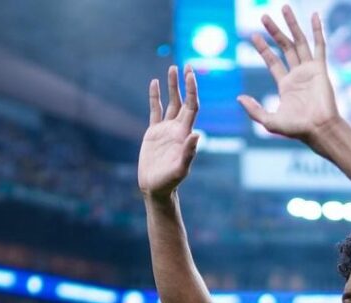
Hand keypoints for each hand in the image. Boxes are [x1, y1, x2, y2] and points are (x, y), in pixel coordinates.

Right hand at [138, 64, 199, 198]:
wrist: (156, 188)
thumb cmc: (170, 182)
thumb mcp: (180, 169)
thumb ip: (188, 153)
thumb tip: (196, 135)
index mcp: (184, 134)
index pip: (192, 106)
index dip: (192, 90)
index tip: (191, 74)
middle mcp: (177, 129)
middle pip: (183, 100)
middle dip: (185, 83)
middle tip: (187, 65)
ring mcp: (166, 130)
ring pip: (170, 102)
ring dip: (172, 86)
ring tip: (172, 68)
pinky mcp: (153, 133)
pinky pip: (155, 110)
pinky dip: (155, 97)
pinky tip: (154, 83)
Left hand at [238, 6, 340, 144]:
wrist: (319, 129)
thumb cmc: (297, 130)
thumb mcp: (270, 121)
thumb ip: (254, 110)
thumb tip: (239, 98)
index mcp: (285, 85)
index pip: (272, 61)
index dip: (262, 48)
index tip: (253, 35)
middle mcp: (297, 75)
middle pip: (284, 47)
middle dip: (274, 32)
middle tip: (264, 16)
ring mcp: (309, 70)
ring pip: (299, 42)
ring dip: (292, 25)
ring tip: (284, 8)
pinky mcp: (320, 69)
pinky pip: (319, 46)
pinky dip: (317, 30)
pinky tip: (314, 16)